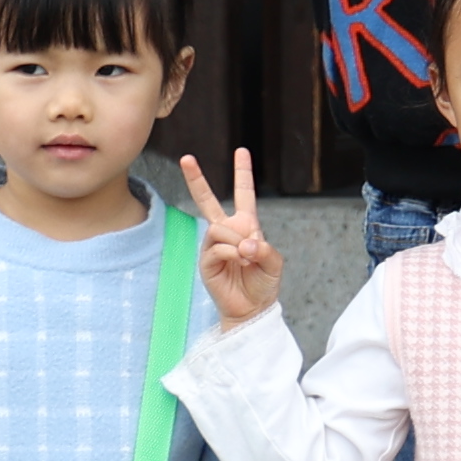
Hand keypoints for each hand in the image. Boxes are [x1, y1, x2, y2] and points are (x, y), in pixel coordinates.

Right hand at [172, 157, 281, 320]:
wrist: (252, 308)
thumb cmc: (263, 284)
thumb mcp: (273, 262)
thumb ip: (263, 248)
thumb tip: (243, 243)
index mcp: (246, 226)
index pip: (243, 195)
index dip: (243, 173)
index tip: (242, 151)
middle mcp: (226, 231)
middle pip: (207, 200)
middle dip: (196, 179)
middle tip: (186, 158)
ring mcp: (213, 245)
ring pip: (220, 228)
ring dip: (238, 241)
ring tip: (247, 258)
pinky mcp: (206, 261)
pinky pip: (217, 247)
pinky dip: (233, 253)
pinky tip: (240, 263)